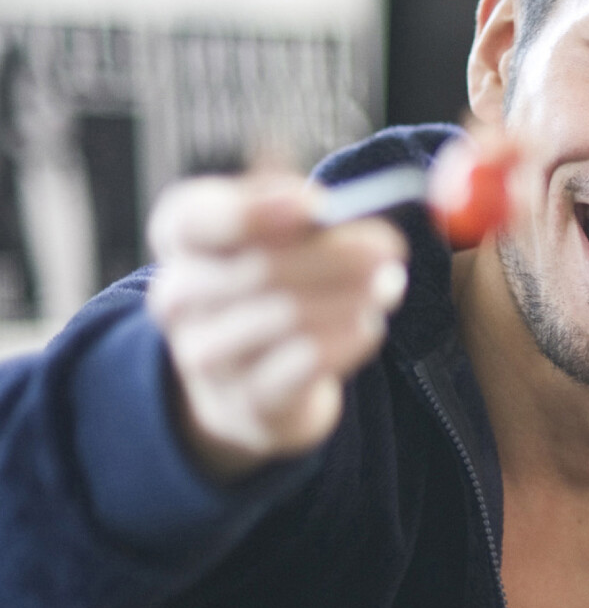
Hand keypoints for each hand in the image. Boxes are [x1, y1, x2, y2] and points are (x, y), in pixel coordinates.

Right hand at [146, 168, 407, 480]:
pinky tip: (369, 325)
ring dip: (351, 298)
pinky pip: (305, 363)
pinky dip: (347, 340)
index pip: (197, 219)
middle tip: (390, 249)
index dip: (254, 211)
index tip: (314, 204)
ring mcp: (206, 356)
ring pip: (289, 317)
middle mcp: (179, 297)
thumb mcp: (274, 234)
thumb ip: (296, 210)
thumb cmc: (268, 286)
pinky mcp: (246, 402)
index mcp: (181, 237)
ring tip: (388, 286)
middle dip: (337, 257)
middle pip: (260, 268)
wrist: (250, 384)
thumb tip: (326, 209)